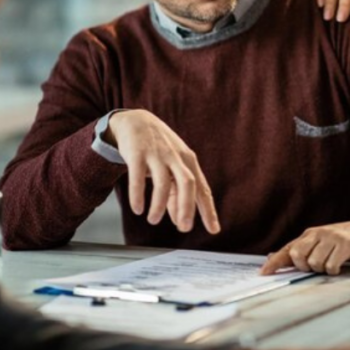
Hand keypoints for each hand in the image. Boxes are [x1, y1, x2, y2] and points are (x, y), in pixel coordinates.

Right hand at [105, 109, 219, 233]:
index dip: (208, 210)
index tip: (214, 229)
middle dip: (187, 207)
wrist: (136, 120)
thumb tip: (180, 219)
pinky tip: (138, 209)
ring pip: (162, 183)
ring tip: (153, 220)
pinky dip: (138, 195)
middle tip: (184, 228)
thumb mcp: (172, 167)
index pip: (202, 189)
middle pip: (187, 184)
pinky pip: (138, 177)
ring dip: (159, 205)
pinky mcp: (137, 153)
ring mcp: (157, 154)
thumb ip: (177, 193)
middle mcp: (176, 157)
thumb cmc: (158, 148)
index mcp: (188, 162)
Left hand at [260, 219, 349, 275]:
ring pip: (314, 263)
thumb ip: (302, 250)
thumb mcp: (321, 243)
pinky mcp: (344, 245)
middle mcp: (317, 234)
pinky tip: (339, 265)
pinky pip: (331, 265)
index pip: (288, 249)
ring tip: (331, 264)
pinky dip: (334, 270)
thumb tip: (276, 258)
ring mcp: (331, 238)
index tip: (263, 273)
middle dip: (303, 267)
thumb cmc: (344, 241)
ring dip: (322, 269)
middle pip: (297, 255)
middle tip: (314, 268)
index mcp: (309, 234)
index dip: (275, 262)